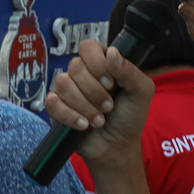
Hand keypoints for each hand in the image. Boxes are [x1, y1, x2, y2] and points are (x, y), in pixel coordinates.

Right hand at [43, 38, 154, 165]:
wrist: (117, 146)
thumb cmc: (129, 116)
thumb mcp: (140, 92)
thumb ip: (129, 71)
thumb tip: (111, 52)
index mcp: (100, 63)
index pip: (88, 47)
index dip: (97, 64)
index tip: (111, 83)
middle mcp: (80, 73)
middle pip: (75, 67)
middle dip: (94, 91)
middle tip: (108, 107)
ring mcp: (66, 89)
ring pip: (63, 84)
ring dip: (85, 106)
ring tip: (99, 120)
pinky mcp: (55, 107)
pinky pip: (53, 103)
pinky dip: (71, 116)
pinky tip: (84, 125)